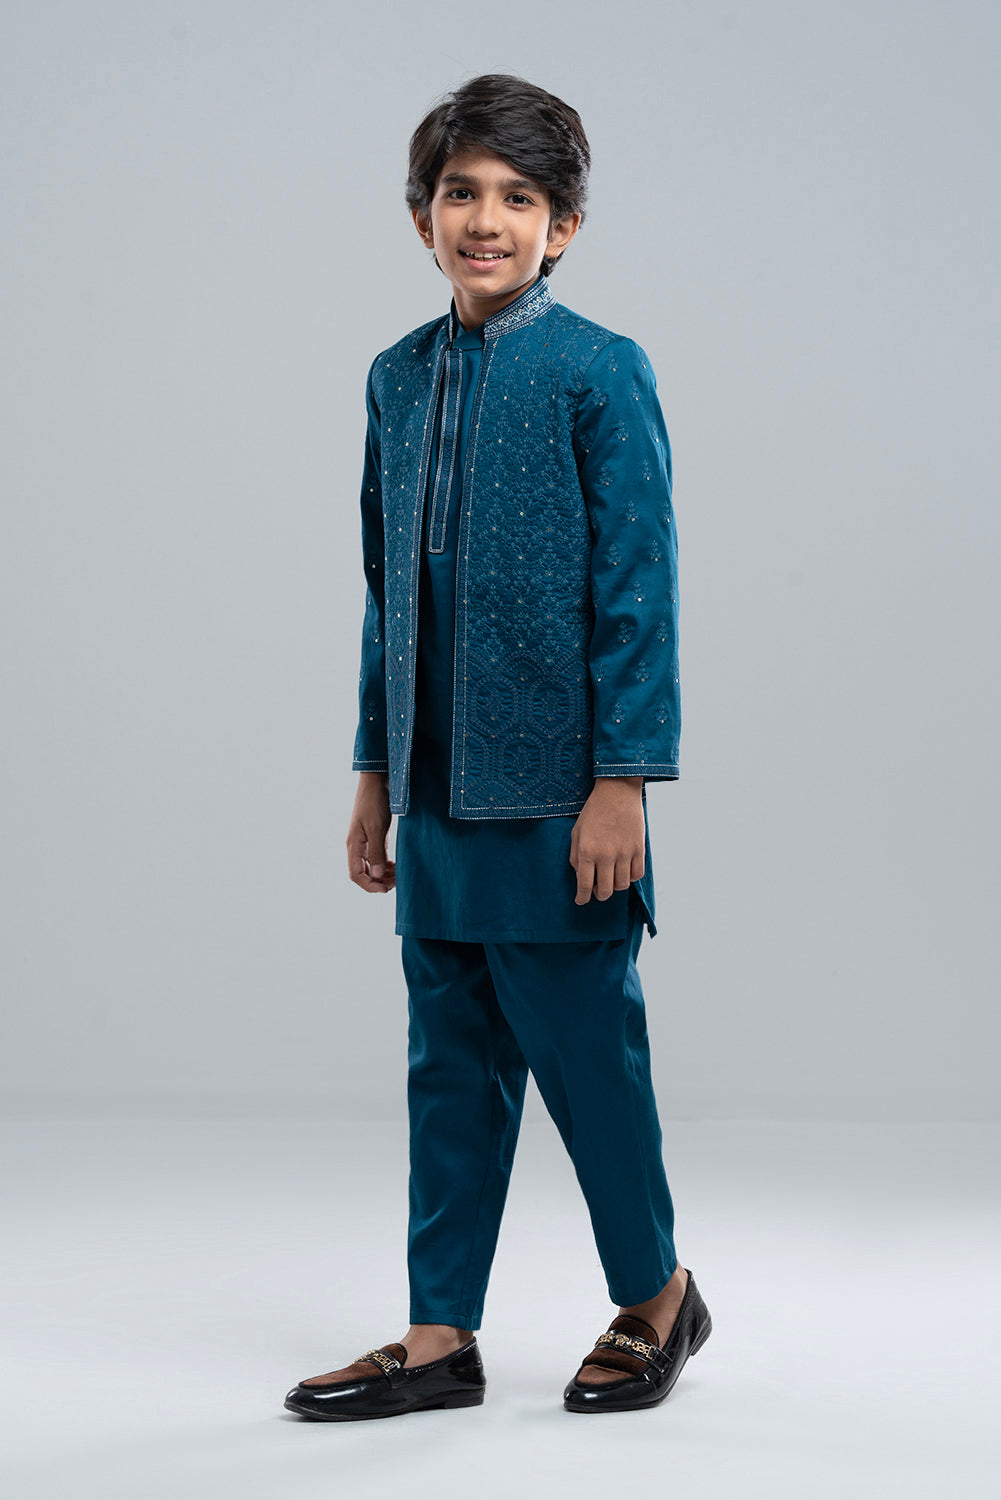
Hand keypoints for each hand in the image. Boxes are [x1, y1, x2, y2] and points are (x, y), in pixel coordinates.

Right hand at [346, 772, 395, 892]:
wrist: (377, 780)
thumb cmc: (374, 801)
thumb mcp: (377, 828)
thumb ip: (377, 852)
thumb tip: (378, 876)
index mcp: (353, 845)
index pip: (356, 875)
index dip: (370, 886)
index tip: (386, 889)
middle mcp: (357, 846)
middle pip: (363, 873)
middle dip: (378, 882)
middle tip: (397, 882)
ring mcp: (365, 841)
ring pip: (371, 866)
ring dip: (383, 874)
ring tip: (399, 875)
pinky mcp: (374, 836)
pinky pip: (377, 857)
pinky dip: (386, 864)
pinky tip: (396, 865)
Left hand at [569, 777, 643, 903]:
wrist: (617, 791)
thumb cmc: (593, 811)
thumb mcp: (576, 831)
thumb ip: (574, 856)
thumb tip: (580, 876)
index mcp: (587, 851)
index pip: (584, 885)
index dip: (582, 898)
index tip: (581, 900)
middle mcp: (605, 855)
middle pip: (605, 890)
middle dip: (599, 895)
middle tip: (597, 890)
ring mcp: (624, 852)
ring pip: (622, 885)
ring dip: (615, 886)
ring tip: (610, 878)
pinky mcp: (639, 848)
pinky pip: (637, 875)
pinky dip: (630, 877)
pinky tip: (624, 870)